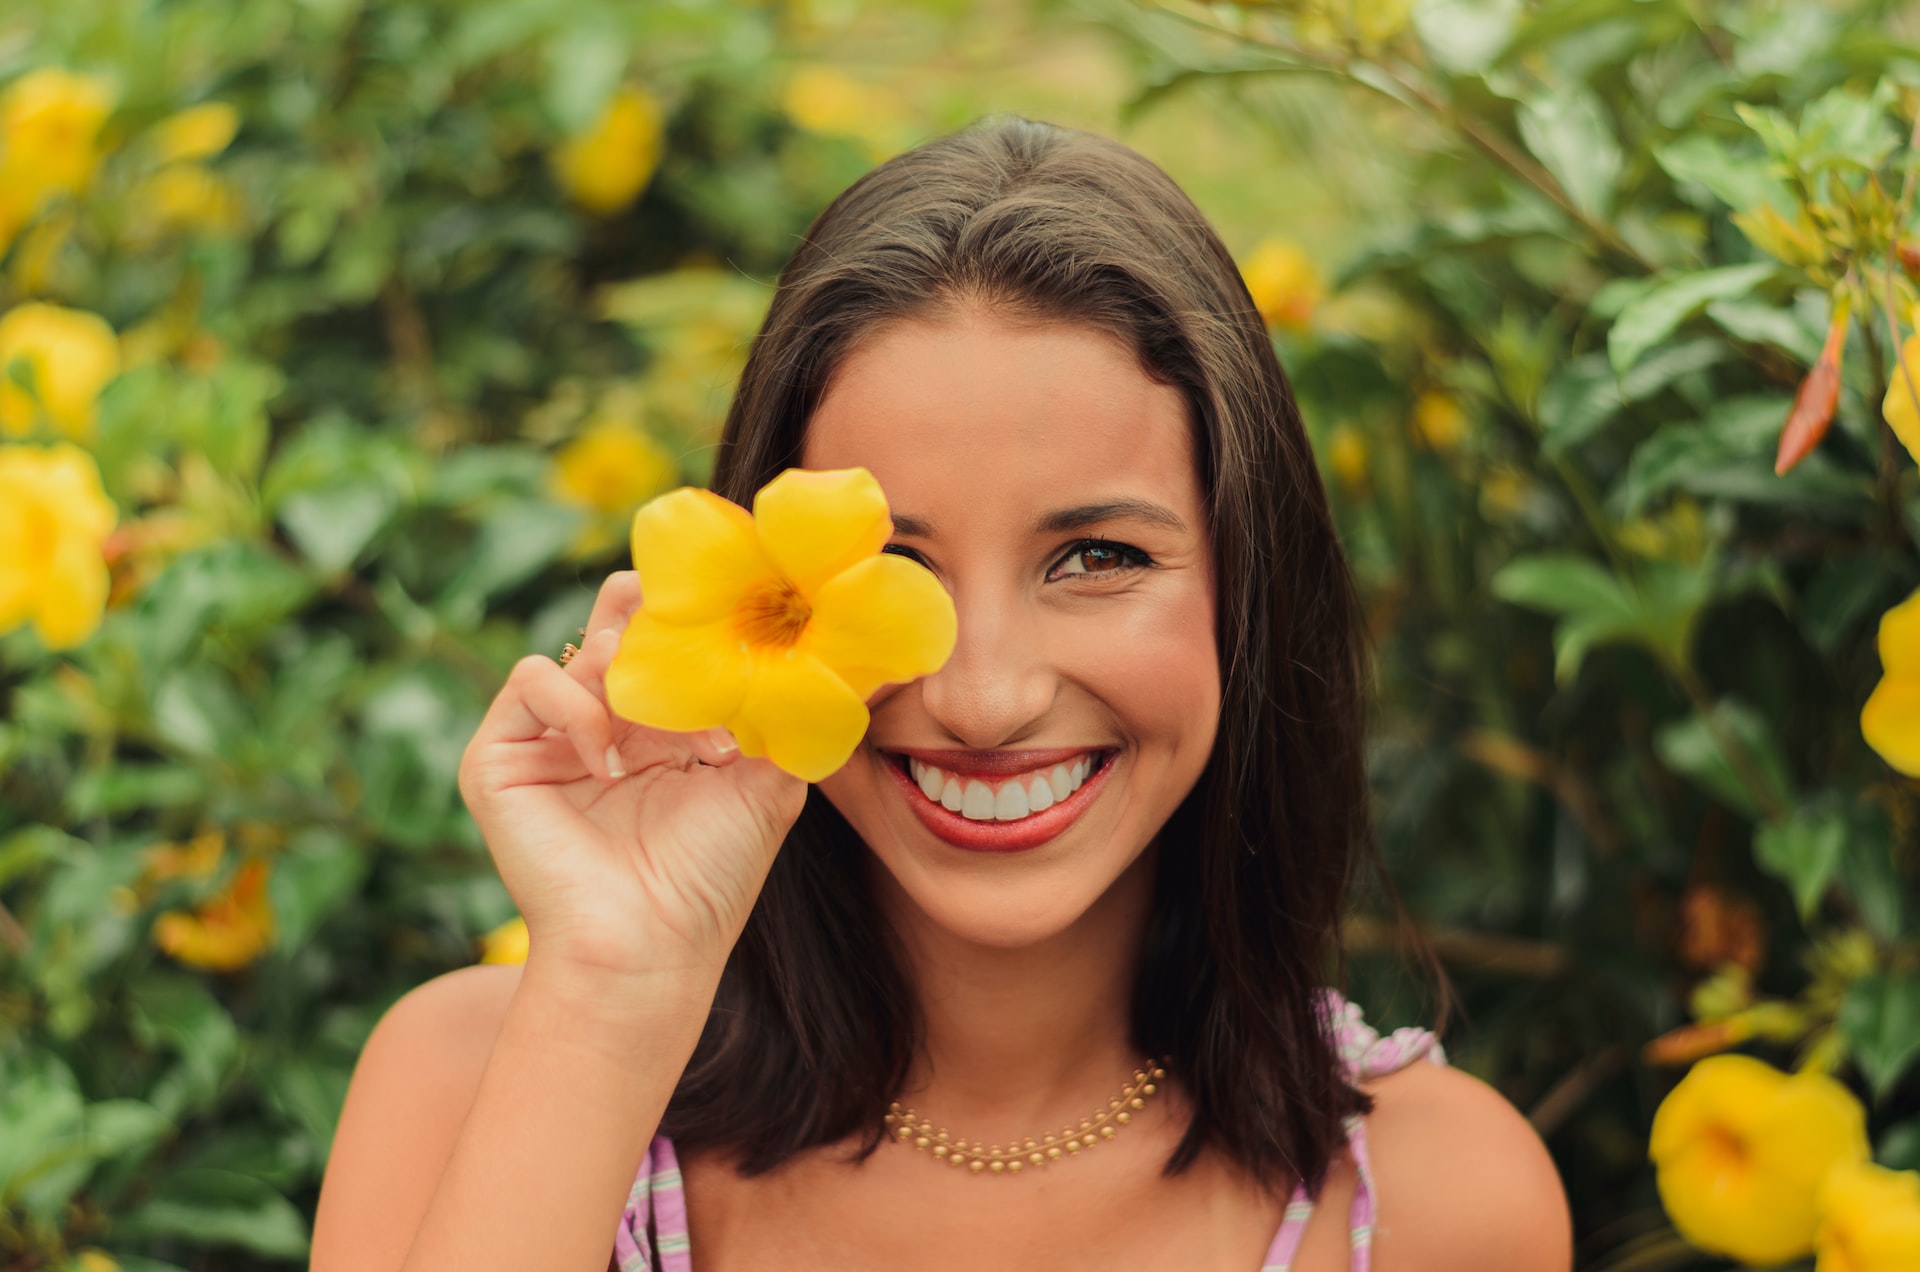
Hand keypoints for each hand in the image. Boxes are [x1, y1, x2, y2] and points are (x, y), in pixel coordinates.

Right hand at [457, 572, 806, 990]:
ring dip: (633, 679)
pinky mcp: (499, 757)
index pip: (668, 635)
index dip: (700, 626)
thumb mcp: (768, 781)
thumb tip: (811, 651)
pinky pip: (531, 680)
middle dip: (658, 623)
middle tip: (696, 656)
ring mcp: (549, 738)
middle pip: (615, 616)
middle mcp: (604, 722)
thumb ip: (779, 713)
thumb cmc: (711, 876)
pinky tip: (612, 764)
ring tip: (672, 741)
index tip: (743, 643)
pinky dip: (577, 706)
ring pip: (580, 647)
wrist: (653, 945)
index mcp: (661, 723)